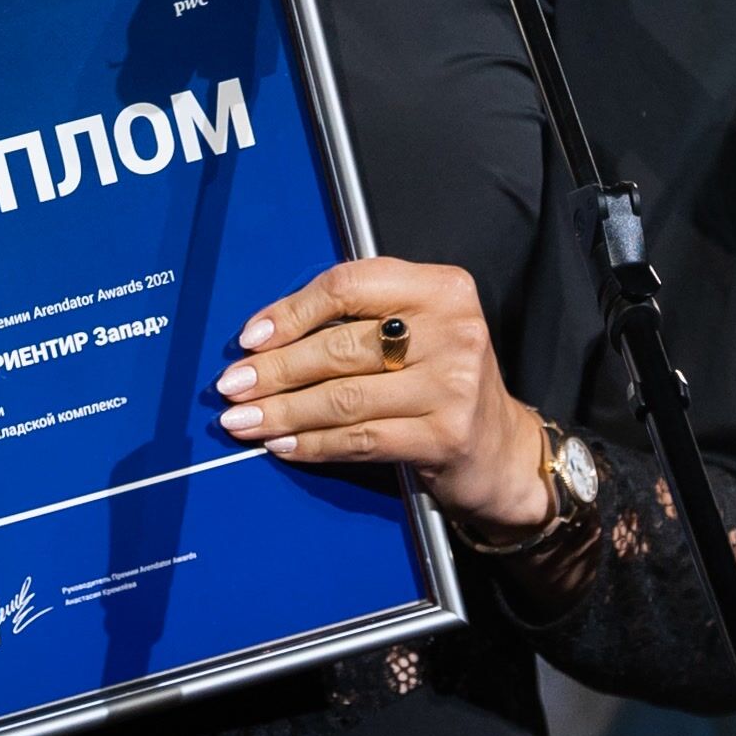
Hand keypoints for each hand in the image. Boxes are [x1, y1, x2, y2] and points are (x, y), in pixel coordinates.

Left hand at [213, 258, 552, 533]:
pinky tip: (283, 444)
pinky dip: (313, 443)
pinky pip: (360, 439)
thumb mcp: (418, 329)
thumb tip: (265, 336)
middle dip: (276, 369)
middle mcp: (453, 330)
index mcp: (442, 288)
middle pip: (340, 346)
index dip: (292, 311)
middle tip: (232, 386)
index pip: (349, 286)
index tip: (252, 337)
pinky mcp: (445, 436)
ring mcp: (453, 385)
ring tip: (243, 420)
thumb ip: (359, 319)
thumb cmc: (443, 380)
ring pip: (344, 397)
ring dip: (283, 411)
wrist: (503, 449)